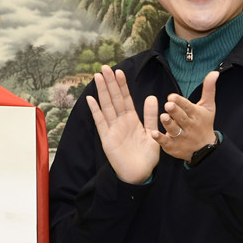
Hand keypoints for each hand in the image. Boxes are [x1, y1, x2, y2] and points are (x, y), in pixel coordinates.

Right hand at [85, 65, 163, 183]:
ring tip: (98, 77)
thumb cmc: (147, 157)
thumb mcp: (152, 133)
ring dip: (102, 92)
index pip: (125, 99)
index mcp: (132, 120)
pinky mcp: (107, 138)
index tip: (119, 72)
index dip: (122, 85)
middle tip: (105, 67)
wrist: (140, 174)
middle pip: (114, 98)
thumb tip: (151, 97)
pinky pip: (100, 122)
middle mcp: (120, 122)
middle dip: (110, 83)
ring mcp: (112, 129)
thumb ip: (150, 116)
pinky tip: (90, 99)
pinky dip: (95, 111)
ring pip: (106, 106)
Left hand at [158, 71, 218, 161]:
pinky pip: (166, 142)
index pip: (188, 107)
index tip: (172, 96)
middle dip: (175, 111)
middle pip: (181, 118)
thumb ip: (208, 89)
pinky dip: (160, 139)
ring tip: (163, 116)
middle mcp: (189, 126)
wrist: (205, 149)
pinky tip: (154, 134)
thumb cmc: (205, 123)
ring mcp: (181, 137)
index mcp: (196, 115)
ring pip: (174, 129)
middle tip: (168, 105)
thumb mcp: (208, 106)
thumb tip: (214, 72)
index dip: (180, 102)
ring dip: (168, 123)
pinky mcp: (174, 146)